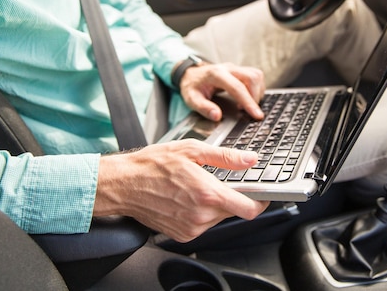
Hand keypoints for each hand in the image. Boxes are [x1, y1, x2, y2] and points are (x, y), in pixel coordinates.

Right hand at [93, 139, 268, 241]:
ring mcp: (191, 228)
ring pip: (218, 218)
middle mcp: (201, 216)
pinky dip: (201, 212)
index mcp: (208, 194)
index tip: (262, 193)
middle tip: (219, 180)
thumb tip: (250, 159)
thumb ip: (226, 157)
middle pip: (234, 211)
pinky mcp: (182, 235)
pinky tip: (186, 198)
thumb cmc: (152, 165)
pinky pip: (203, 224)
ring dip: (216, 204)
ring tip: (196, 186)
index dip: (261, 201)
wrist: (123, 184)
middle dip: (233, 196)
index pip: (249, 208)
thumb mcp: (192, 151)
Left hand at [179, 62, 265, 120]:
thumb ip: (203, 108)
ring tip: (247, 104)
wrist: (190, 74)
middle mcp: (228, 68)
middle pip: (252, 78)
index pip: (237, 88)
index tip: (257, 115)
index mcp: (216, 74)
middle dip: (255, 96)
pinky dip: (257, 88)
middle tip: (249, 111)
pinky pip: (255, 76)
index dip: (248, 102)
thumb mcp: (191, 99)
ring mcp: (235, 68)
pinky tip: (248, 97)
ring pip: (256, 75)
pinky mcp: (239, 70)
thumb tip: (217, 116)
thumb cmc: (192, 87)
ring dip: (257, 92)